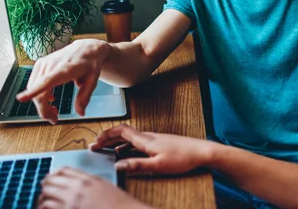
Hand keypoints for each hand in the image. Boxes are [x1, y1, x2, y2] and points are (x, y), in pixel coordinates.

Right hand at [16, 39, 108, 123]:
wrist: (86, 48)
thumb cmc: (90, 64)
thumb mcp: (93, 80)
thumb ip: (85, 97)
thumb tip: (80, 113)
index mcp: (65, 69)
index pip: (47, 80)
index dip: (34, 91)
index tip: (21, 98)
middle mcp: (51, 64)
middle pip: (39, 91)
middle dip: (44, 110)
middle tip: (54, 119)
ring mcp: (43, 63)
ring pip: (33, 89)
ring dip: (41, 104)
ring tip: (55, 110)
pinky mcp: (39, 64)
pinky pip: (33, 84)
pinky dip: (38, 95)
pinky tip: (50, 98)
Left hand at [37, 167, 151, 208]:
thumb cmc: (118, 204)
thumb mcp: (104, 187)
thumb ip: (89, 183)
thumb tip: (77, 184)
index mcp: (88, 179)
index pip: (64, 170)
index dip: (54, 173)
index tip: (51, 177)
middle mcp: (78, 188)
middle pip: (52, 180)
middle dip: (45, 184)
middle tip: (44, 189)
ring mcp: (72, 201)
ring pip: (47, 193)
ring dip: (43, 197)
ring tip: (42, 201)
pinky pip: (49, 206)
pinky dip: (45, 207)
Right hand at [90, 125, 214, 174]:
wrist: (202, 151)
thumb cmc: (183, 158)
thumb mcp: (158, 166)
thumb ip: (137, 165)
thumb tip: (118, 165)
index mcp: (146, 140)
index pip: (121, 131)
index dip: (107, 135)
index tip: (96, 141)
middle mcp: (149, 136)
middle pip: (124, 133)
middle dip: (108, 139)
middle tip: (96, 146)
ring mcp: (155, 139)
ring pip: (131, 137)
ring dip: (117, 142)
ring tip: (106, 150)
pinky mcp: (160, 143)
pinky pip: (138, 141)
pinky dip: (127, 146)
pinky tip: (127, 153)